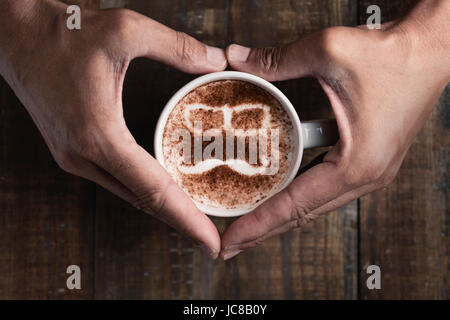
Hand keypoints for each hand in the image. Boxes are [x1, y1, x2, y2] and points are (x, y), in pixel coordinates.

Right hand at [0, 0, 226, 257]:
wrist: (15, 35)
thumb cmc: (63, 33)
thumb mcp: (126, 31)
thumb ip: (177, 47)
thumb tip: (216, 60)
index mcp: (99, 135)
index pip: (154, 190)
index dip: (187, 219)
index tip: (211, 243)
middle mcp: (83, 156)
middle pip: (144, 201)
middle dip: (181, 222)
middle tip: (212, 239)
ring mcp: (73, 158)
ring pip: (128, 194)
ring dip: (161, 208)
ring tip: (195, 218)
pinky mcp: (70, 152)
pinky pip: (114, 181)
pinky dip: (141, 191)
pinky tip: (160, 191)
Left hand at [221, 2, 449, 258]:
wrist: (432, 51)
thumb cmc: (394, 56)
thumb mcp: (329, 52)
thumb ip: (278, 60)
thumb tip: (237, 59)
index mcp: (357, 164)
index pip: (294, 205)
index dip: (258, 225)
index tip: (231, 243)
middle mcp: (365, 177)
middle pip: (303, 214)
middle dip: (263, 230)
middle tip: (230, 244)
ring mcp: (369, 172)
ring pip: (315, 205)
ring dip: (280, 216)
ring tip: (248, 224)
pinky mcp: (368, 162)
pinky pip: (325, 188)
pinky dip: (298, 197)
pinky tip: (278, 195)